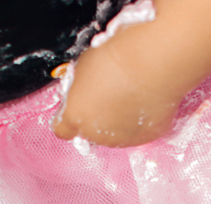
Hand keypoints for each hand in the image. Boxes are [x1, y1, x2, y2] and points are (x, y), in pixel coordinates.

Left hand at [53, 42, 183, 147]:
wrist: (147, 63)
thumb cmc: (114, 58)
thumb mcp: (83, 68)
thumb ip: (80, 87)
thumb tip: (86, 89)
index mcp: (75, 116)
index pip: (63, 129)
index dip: (69, 119)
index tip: (77, 109)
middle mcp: (95, 134)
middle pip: (90, 132)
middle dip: (96, 118)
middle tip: (109, 96)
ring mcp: (122, 139)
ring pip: (116, 135)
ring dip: (119, 121)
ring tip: (130, 96)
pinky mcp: (146, 138)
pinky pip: (141, 131)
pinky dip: (142, 120)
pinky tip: (146, 101)